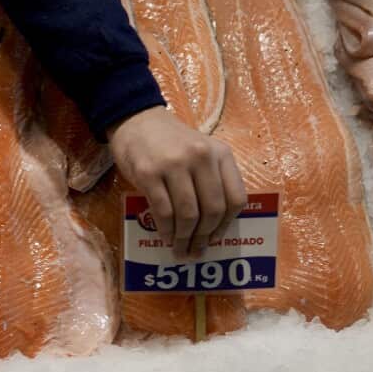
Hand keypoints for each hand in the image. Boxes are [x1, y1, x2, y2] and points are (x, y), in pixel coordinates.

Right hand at [108, 106, 247, 257]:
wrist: (137, 120)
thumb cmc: (172, 142)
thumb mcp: (202, 152)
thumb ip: (213, 180)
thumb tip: (215, 228)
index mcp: (221, 154)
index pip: (236, 198)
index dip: (227, 225)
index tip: (216, 239)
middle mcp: (201, 157)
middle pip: (212, 210)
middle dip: (204, 238)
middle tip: (195, 252)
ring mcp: (175, 164)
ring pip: (188, 214)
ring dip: (184, 238)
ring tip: (179, 250)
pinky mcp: (149, 173)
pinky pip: (163, 212)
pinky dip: (166, 230)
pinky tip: (166, 237)